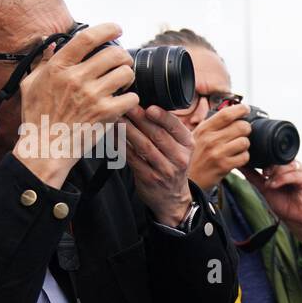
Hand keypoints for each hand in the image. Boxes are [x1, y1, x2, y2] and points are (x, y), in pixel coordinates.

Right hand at [14, 23, 139, 185]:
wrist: (45, 149)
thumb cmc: (37, 117)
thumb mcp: (31, 84)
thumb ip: (42, 61)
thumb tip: (48, 42)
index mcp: (58, 67)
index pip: (87, 38)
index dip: (107, 28)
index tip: (117, 28)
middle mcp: (76, 78)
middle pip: (114, 54)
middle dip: (123, 56)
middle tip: (122, 62)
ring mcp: (92, 96)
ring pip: (126, 73)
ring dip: (129, 76)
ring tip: (123, 83)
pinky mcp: (106, 114)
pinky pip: (132, 98)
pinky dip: (131, 99)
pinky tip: (123, 102)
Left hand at [122, 105, 193, 227]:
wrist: (172, 197)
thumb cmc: (172, 165)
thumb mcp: (181, 147)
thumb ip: (169, 129)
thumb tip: (147, 104)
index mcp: (188, 145)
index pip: (176, 127)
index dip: (162, 116)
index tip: (149, 107)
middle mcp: (179, 158)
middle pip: (158, 134)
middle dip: (140, 118)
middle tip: (126, 106)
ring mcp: (164, 170)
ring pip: (144, 146)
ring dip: (128, 130)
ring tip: (117, 117)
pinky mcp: (149, 178)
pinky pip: (132, 158)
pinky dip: (121, 145)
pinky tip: (113, 136)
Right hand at [188, 102, 252, 191]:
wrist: (187, 180)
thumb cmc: (193, 157)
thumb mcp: (196, 136)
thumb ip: (212, 125)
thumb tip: (230, 113)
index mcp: (204, 129)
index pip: (226, 114)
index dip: (240, 109)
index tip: (246, 109)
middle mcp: (210, 139)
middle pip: (241, 126)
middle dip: (246, 128)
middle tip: (242, 132)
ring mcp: (217, 153)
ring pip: (245, 142)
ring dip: (244, 145)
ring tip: (237, 147)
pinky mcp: (224, 166)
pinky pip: (244, 157)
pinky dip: (243, 157)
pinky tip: (236, 158)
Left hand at [242, 160, 301, 264]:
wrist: (296, 218)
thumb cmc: (284, 203)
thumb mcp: (264, 188)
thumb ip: (253, 176)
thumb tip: (240, 166)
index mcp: (285, 167)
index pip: (275, 156)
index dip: (266, 159)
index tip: (257, 165)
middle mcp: (294, 168)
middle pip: (282, 158)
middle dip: (271, 166)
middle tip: (263, 174)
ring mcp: (301, 173)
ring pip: (288, 165)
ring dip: (276, 174)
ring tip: (269, 184)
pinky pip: (295, 175)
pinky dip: (283, 179)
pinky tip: (275, 185)